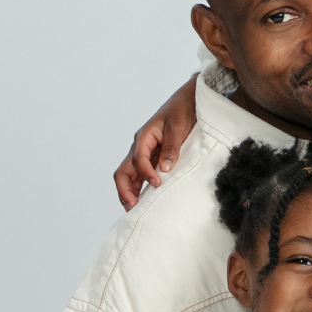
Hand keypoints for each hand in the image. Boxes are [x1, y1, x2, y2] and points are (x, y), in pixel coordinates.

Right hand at [114, 78, 198, 208]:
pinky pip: (140, 175)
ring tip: (135, 209)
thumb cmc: (182, 111)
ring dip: (130, 191)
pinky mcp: (152, 158)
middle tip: (133, 207)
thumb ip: (171, 147)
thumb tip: (165, 169)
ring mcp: (144, 153)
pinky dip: (139, 187)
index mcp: (144, 137)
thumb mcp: (178, 127)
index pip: (138, 159)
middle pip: (124, 171)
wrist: (187, 102)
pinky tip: (144, 200)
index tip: (157, 184)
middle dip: (126, 189)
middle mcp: (140, 147)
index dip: (146, 173)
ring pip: (129, 175)